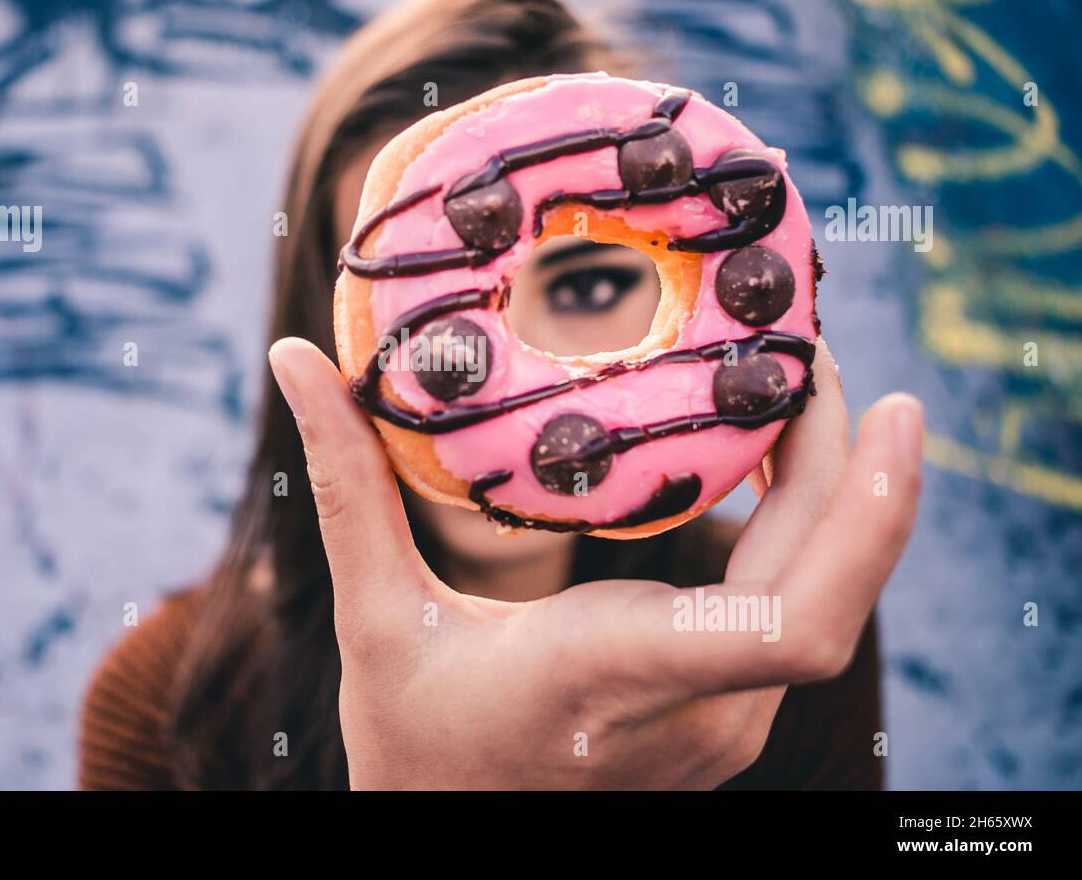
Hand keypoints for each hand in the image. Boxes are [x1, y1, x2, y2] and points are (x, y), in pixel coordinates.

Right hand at [268, 336, 922, 788]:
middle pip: (830, 585)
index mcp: (613, 674)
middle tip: (817, 344)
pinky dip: (802, 526)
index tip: (886, 407)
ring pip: (823, 597)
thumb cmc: (413, 745)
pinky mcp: (724, 713)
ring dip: (832, 488)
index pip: (790, 627)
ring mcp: (721, 719)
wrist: (454, 843)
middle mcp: (696, 708)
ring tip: (794, 376)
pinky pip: (792, 610)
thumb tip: (290, 359)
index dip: (866, 520)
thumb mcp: (374, 618)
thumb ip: (347, 486)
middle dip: (851, 461)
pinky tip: (763, 453)